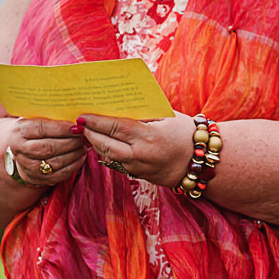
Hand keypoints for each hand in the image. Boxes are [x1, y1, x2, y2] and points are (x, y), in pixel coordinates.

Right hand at [4, 117, 86, 187]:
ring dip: (75, 153)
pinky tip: (82, 156)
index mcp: (19, 131)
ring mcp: (29, 167)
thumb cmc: (35, 130)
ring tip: (86, 144)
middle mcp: (20, 150)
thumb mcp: (36, 118)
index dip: (61, 128)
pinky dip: (74, 164)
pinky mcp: (39, 179)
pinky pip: (61, 173)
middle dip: (71, 141)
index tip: (77, 126)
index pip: (41, 128)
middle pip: (49, 147)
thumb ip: (51, 116)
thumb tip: (75, 116)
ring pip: (56, 161)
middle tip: (85, 135)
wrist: (23, 151)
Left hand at [76, 112, 196, 186]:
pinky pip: (117, 162)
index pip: (115, 127)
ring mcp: (139, 167)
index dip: (96, 121)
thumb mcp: (166, 116)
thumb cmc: (185, 133)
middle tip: (78, 123)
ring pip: (108, 156)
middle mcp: (141, 155)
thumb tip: (116, 103)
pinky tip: (100, 142)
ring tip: (86, 132)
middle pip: (106, 144)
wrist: (200, 162)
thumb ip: (142, 111)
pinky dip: (107, 151)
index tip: (82, 115)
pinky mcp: (139, 175)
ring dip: (95, 143)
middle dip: (89, 133)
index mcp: (149, 136)